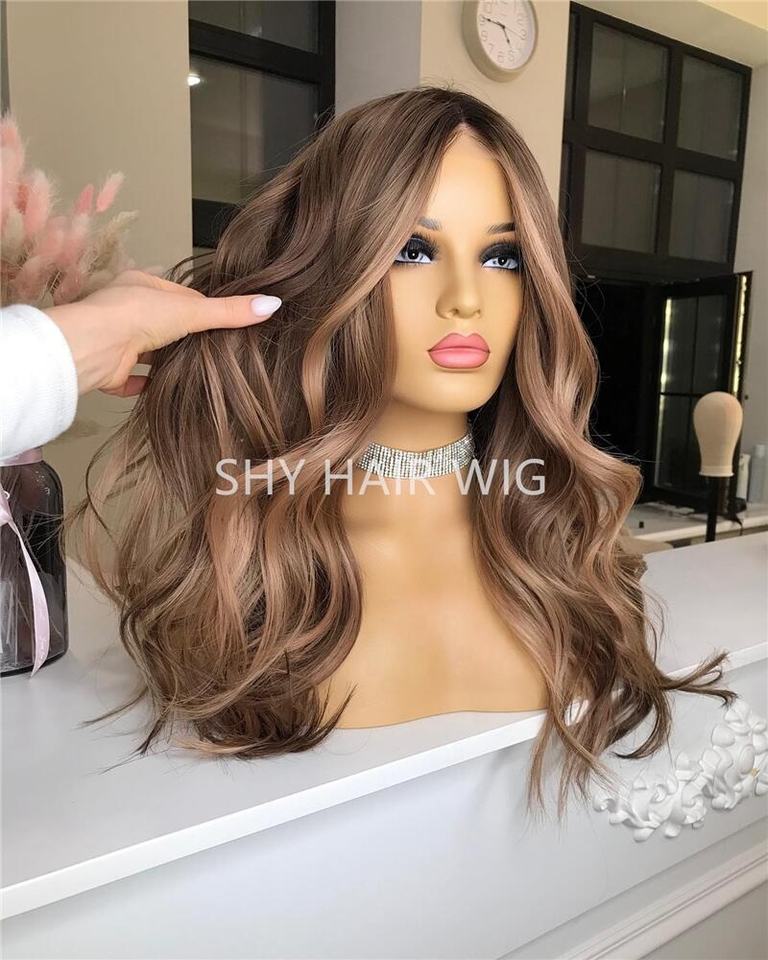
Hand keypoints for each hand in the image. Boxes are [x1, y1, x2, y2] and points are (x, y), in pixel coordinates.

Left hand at [42, 269, 281, 397]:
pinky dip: (146, 385)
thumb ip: (230, 312)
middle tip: (216, 351)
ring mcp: (116, 340)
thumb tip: (274, 305)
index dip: (201, 309)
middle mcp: (125, 310)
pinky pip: (132, 379)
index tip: (223, 323)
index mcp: (140, 285)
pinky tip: (164, 390)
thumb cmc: (137, 316)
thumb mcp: (193, 311)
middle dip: (185, 337)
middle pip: (164, 324)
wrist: (94, 347)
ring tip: (198, 372)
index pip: (179, 296)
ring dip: (167, 362)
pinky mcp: (109, 370)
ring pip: (148, 351)